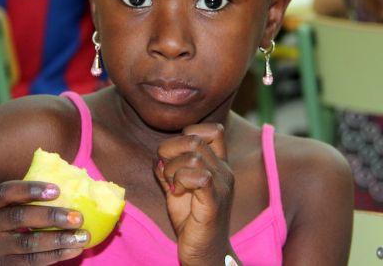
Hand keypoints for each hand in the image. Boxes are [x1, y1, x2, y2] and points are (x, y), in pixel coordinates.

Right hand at [0, 181, 88, 264]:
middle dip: (51, 217)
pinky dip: (55, 256)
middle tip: (78, 216)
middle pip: (20, 219)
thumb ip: (18, 197)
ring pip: (29, 245)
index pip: (6, 192)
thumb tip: (63, 180)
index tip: (57, 189)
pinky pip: (32, 262)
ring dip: (59, 240)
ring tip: (83, 235)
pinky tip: (74, 249)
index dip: (31, 189)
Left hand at [154, 123, 234, 265]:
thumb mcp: (177, 188)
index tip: (175, 155)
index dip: (187, 133)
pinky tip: (176, 193)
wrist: (205, 253)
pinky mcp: (214, 203)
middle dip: (170, 151)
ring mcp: (221, 186)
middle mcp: (224, 171)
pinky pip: (199, 176)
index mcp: (219, 164)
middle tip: (168, 173)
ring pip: (194, 155)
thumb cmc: (192, 220)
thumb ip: (169, 169)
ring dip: (173, 168)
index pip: (212, 129)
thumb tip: (158, 157)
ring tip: (173, 186)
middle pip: (195, 138)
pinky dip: (180, 181)